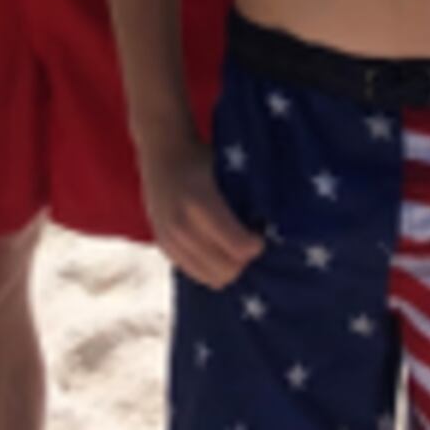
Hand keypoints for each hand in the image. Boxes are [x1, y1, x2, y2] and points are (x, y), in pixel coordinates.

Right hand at [137, 136, 259, 288]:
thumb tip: (268, 230)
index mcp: (201, 204)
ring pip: (209, 278)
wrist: (161, 151)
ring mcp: (168, 239)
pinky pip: (193, 272)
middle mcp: (181, 227)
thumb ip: (244, 202)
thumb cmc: (200, 159)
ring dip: (224, 266)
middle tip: (245, 241)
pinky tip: (212, 247)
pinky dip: (207, 266)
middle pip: (226, 271)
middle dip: (242, 260)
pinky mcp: (162, 245)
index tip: (259, 233)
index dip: (256, 245)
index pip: (239, 248)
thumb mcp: (226, 173)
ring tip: (228, 246)